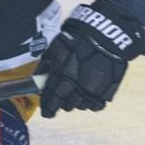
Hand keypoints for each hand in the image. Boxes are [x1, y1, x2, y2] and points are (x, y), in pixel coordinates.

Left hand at [37, 0, 144, 117]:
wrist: (107, 33)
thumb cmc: (79, 37)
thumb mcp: (56, 47)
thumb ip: (45, 66)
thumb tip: (38, 81)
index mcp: (62, 76)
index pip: (52, 99)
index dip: (48, 107)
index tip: (47, 111)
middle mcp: (76, 87)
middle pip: (66, 105)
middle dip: (61, 103)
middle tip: (62, 98)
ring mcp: (93, 91)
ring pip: (80, 106)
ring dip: (76, 101)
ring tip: (77, 91)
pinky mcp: (107, 91)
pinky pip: (96, 105)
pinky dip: (92, 101)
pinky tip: (90, 93)